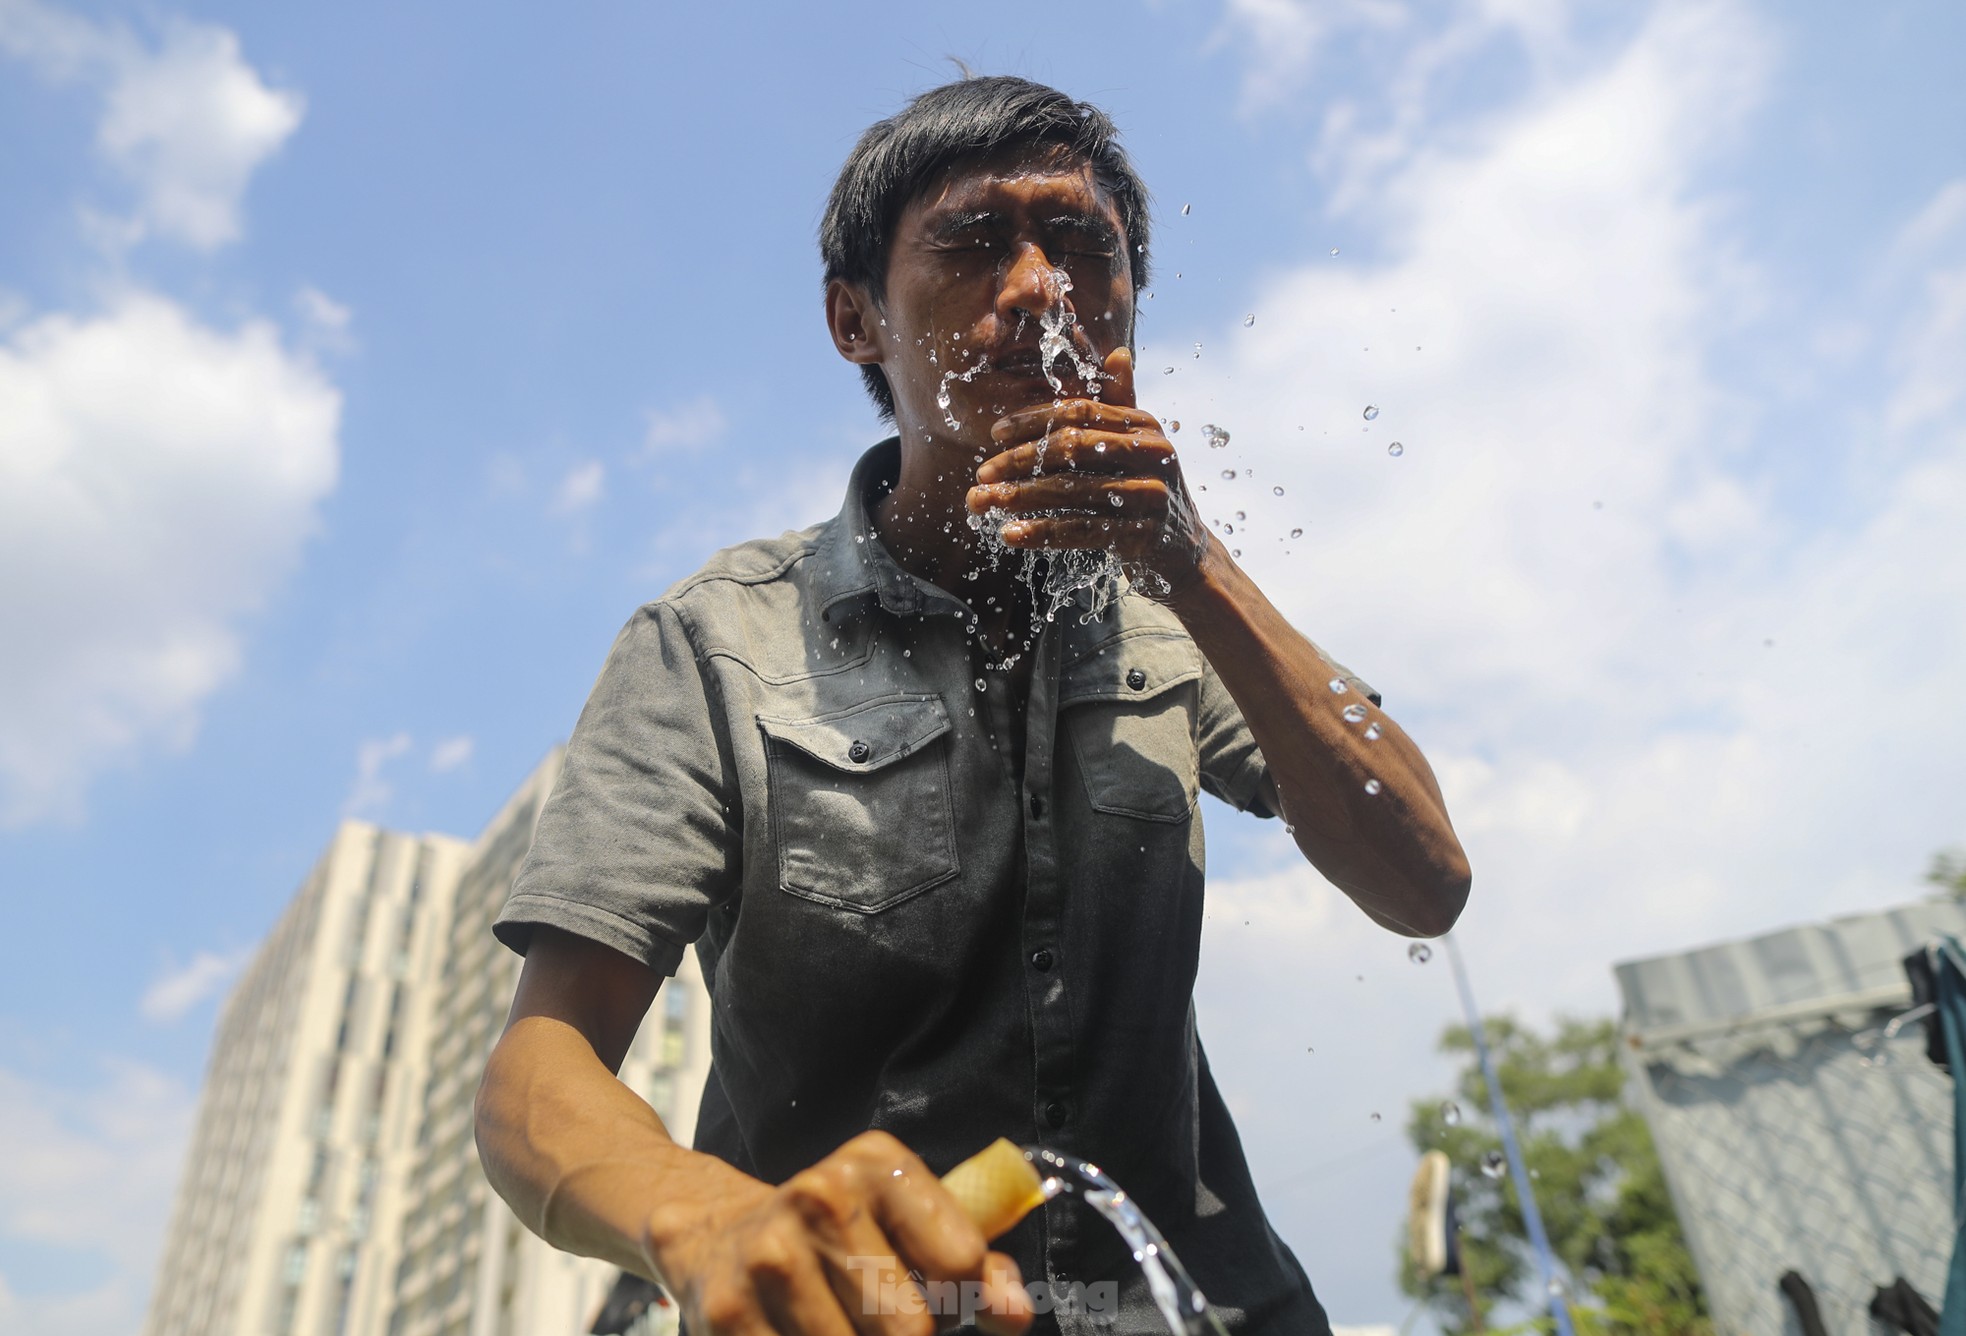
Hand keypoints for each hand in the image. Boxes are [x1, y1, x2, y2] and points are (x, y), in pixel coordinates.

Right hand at [647, 1131, 1032, 1335]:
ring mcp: (769, 1257)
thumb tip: (1016, 1314)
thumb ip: (973, 1266)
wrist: (713, 1234)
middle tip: (879, 1321)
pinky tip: (805, 1334)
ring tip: (844, 1326)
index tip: (943, 1309)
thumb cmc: (834, 1237)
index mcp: (874, 1165)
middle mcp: (819, 1196)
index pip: (960, 1262)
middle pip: (911, 1328)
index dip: (962, 1305)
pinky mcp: (729, 1315)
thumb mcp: (904, 1224)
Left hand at [966, 347, 1212, 597]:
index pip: (1079, 412)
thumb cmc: (1148, 491)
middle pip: (1071, 448)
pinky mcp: (1142, 536)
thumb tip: (1119, 353)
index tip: (995, 434)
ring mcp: (1150, 496)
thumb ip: (1124, 404)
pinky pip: (1081, 531)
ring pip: (1071, 491)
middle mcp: (1152, 455)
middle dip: (1019, 460)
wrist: (1184, 552)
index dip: (1033, 420)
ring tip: (983, 503)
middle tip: (983, 474)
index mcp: (1144, 426)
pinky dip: (1042, 533)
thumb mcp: (1140, 446)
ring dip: (1020, 497)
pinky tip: (1010, 534)